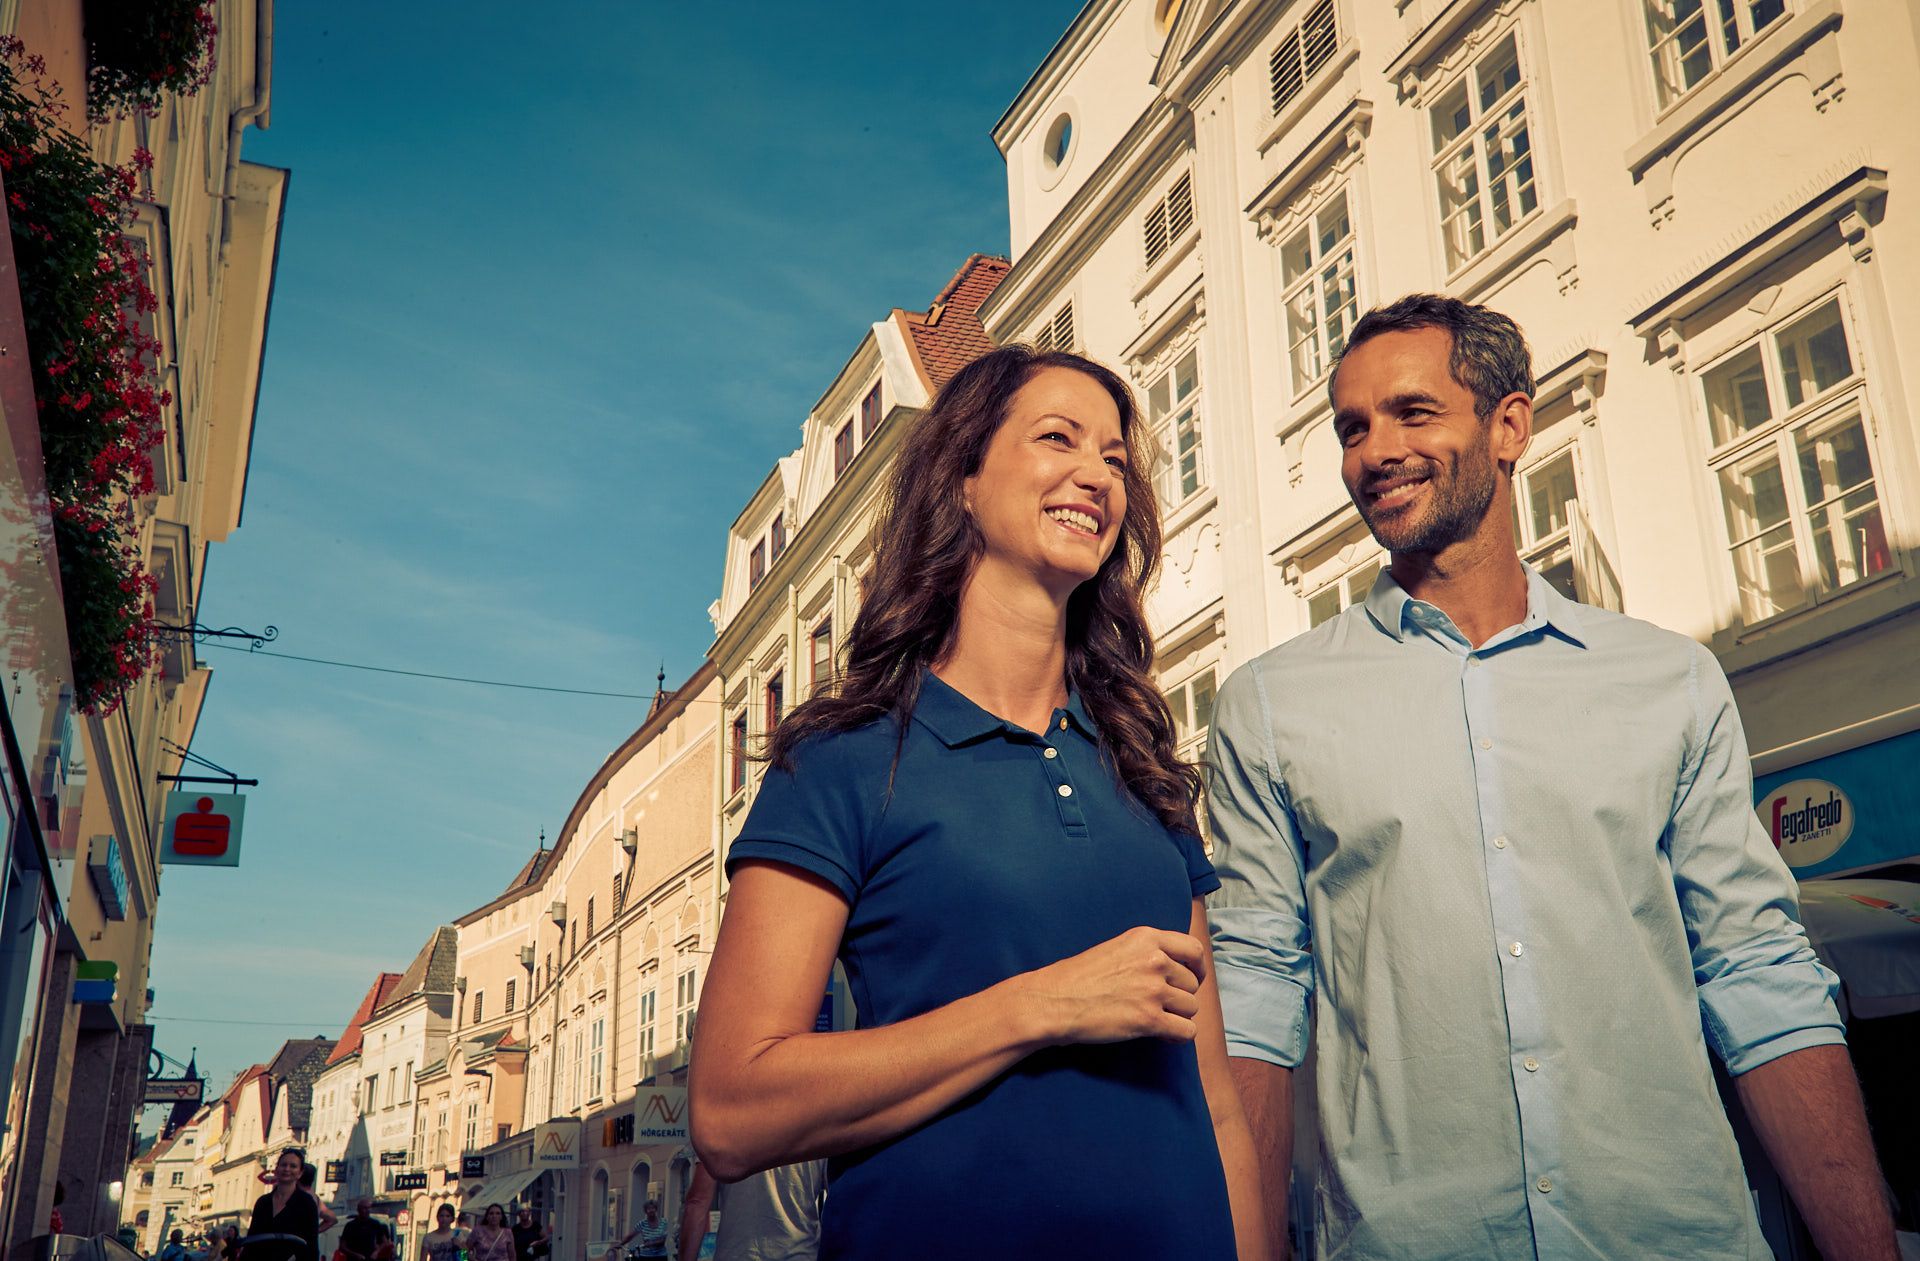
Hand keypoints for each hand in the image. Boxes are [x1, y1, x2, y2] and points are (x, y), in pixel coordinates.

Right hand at [1020, 925, 1203, 1044]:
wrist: (1053, 1000)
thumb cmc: (1078, 977)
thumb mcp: (1117, 948)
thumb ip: (1147, 952)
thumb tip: (1175, 969)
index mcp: (1146, 938)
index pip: (1194, 950)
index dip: (1197, 968)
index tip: (1192, 979)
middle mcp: (1154, 960)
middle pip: (1192, 983)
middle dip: (1181, 997)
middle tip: (1162, 1005)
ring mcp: (1153, 990)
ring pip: (1191, 1007)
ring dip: (1177, 1016)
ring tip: (1156, 1020)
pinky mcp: (1149, 1019)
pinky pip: (1187, 1031)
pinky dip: (1178, 1036)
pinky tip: (1163, 1035)